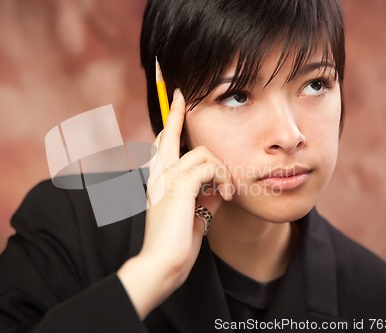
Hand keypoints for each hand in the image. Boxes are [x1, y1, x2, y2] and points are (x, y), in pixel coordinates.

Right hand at [118, 89, 232, 318]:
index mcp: (159, 182)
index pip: (163, 146)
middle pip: (167, 135)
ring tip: (226, 192)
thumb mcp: (195, 214)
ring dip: (221, 170)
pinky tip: (224, 195)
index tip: (176, 103)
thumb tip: (219, 185)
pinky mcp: (178, 186)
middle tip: (178, 92)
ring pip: (201, 152)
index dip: (170, 124)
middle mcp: (158, 176)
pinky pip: (208, 166)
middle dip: (175, 112)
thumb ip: (205, 195)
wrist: (163, 264)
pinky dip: (222, 179)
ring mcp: (166, 179)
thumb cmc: (178, 243)